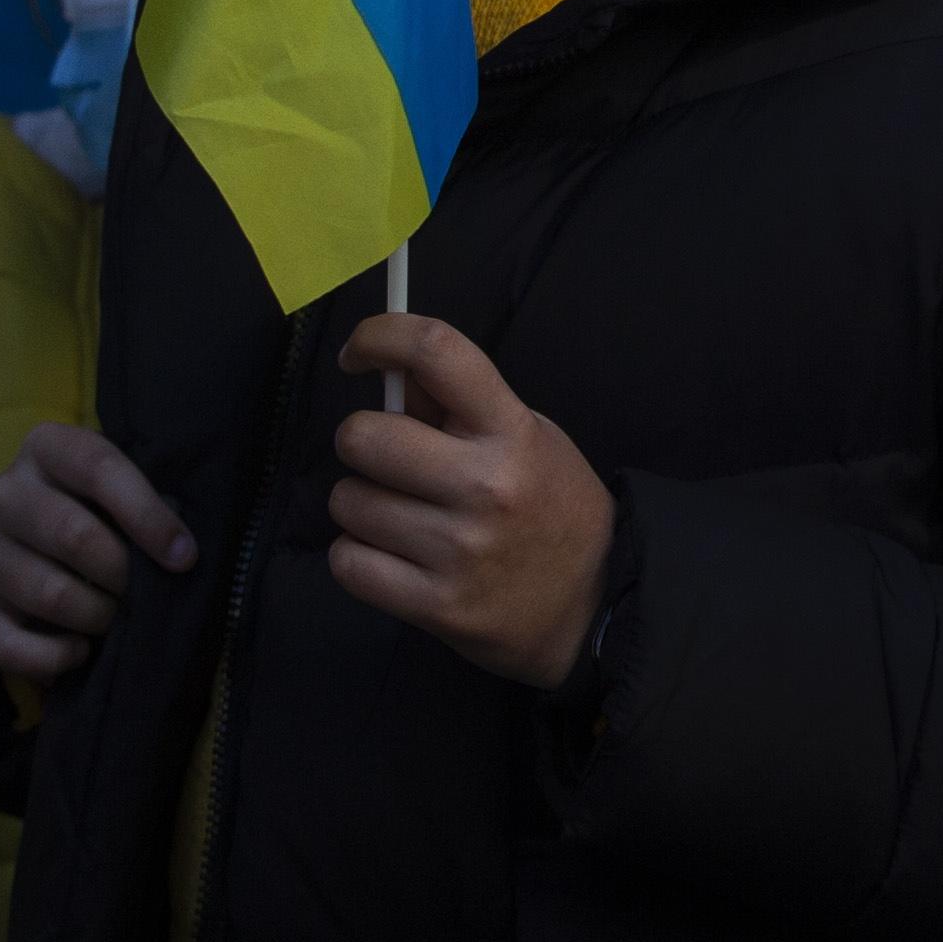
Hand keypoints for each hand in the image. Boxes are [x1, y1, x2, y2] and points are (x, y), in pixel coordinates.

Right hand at [0, 422, 194, 679]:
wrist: (48, 543)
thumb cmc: (108, 512)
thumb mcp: (130, 492)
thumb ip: (152, 508)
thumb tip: (181, 556)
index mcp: (46, 448)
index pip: (100, 470)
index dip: (148, 517)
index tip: (184, 557)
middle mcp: (2, 494)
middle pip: (72, 534)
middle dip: (123, 573)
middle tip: (145, 592)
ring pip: (47, 592)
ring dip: (96, 615)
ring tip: (116, 618)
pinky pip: (3, 642)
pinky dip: (51, 658)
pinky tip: (79, 652)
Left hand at [330, 317, 613, 689]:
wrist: (594, 603)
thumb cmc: (552, 507)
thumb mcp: (526, 438)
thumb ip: (458, 405)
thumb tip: (388, 370)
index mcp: (511, 431)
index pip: (436, 352)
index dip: (380, 336)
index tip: (359, 354)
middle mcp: (486, 485)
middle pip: (363, 436)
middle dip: (363, 444)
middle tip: (390, 462)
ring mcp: (459, 549)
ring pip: (348, 502)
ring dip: (363, 507)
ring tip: (403, 519)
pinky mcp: (436, 605)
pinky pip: (349, 563)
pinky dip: (360, 559)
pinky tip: (396, 558)